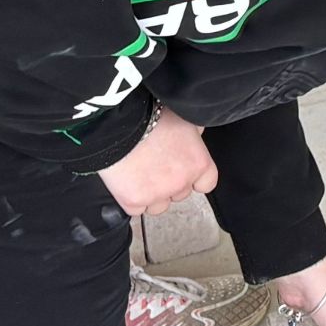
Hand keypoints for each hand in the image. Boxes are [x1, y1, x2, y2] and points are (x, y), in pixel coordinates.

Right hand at [96, 107, 215, 216]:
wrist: (119, 124)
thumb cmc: (150, 115)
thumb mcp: (182, 118)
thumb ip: (194, 133)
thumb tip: (197, 135)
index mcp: (198, 163)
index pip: (206, 183)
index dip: (194, 178)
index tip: (184, 171)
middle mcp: (181, 182)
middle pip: (180, 194)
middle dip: (170, 184)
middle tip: (155, 166)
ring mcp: (158, 195)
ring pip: (158, 206)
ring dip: (151, 196)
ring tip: (140, 174)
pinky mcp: (134, 201)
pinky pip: (136, 210)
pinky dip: (131, 199)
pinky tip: (127, 182)